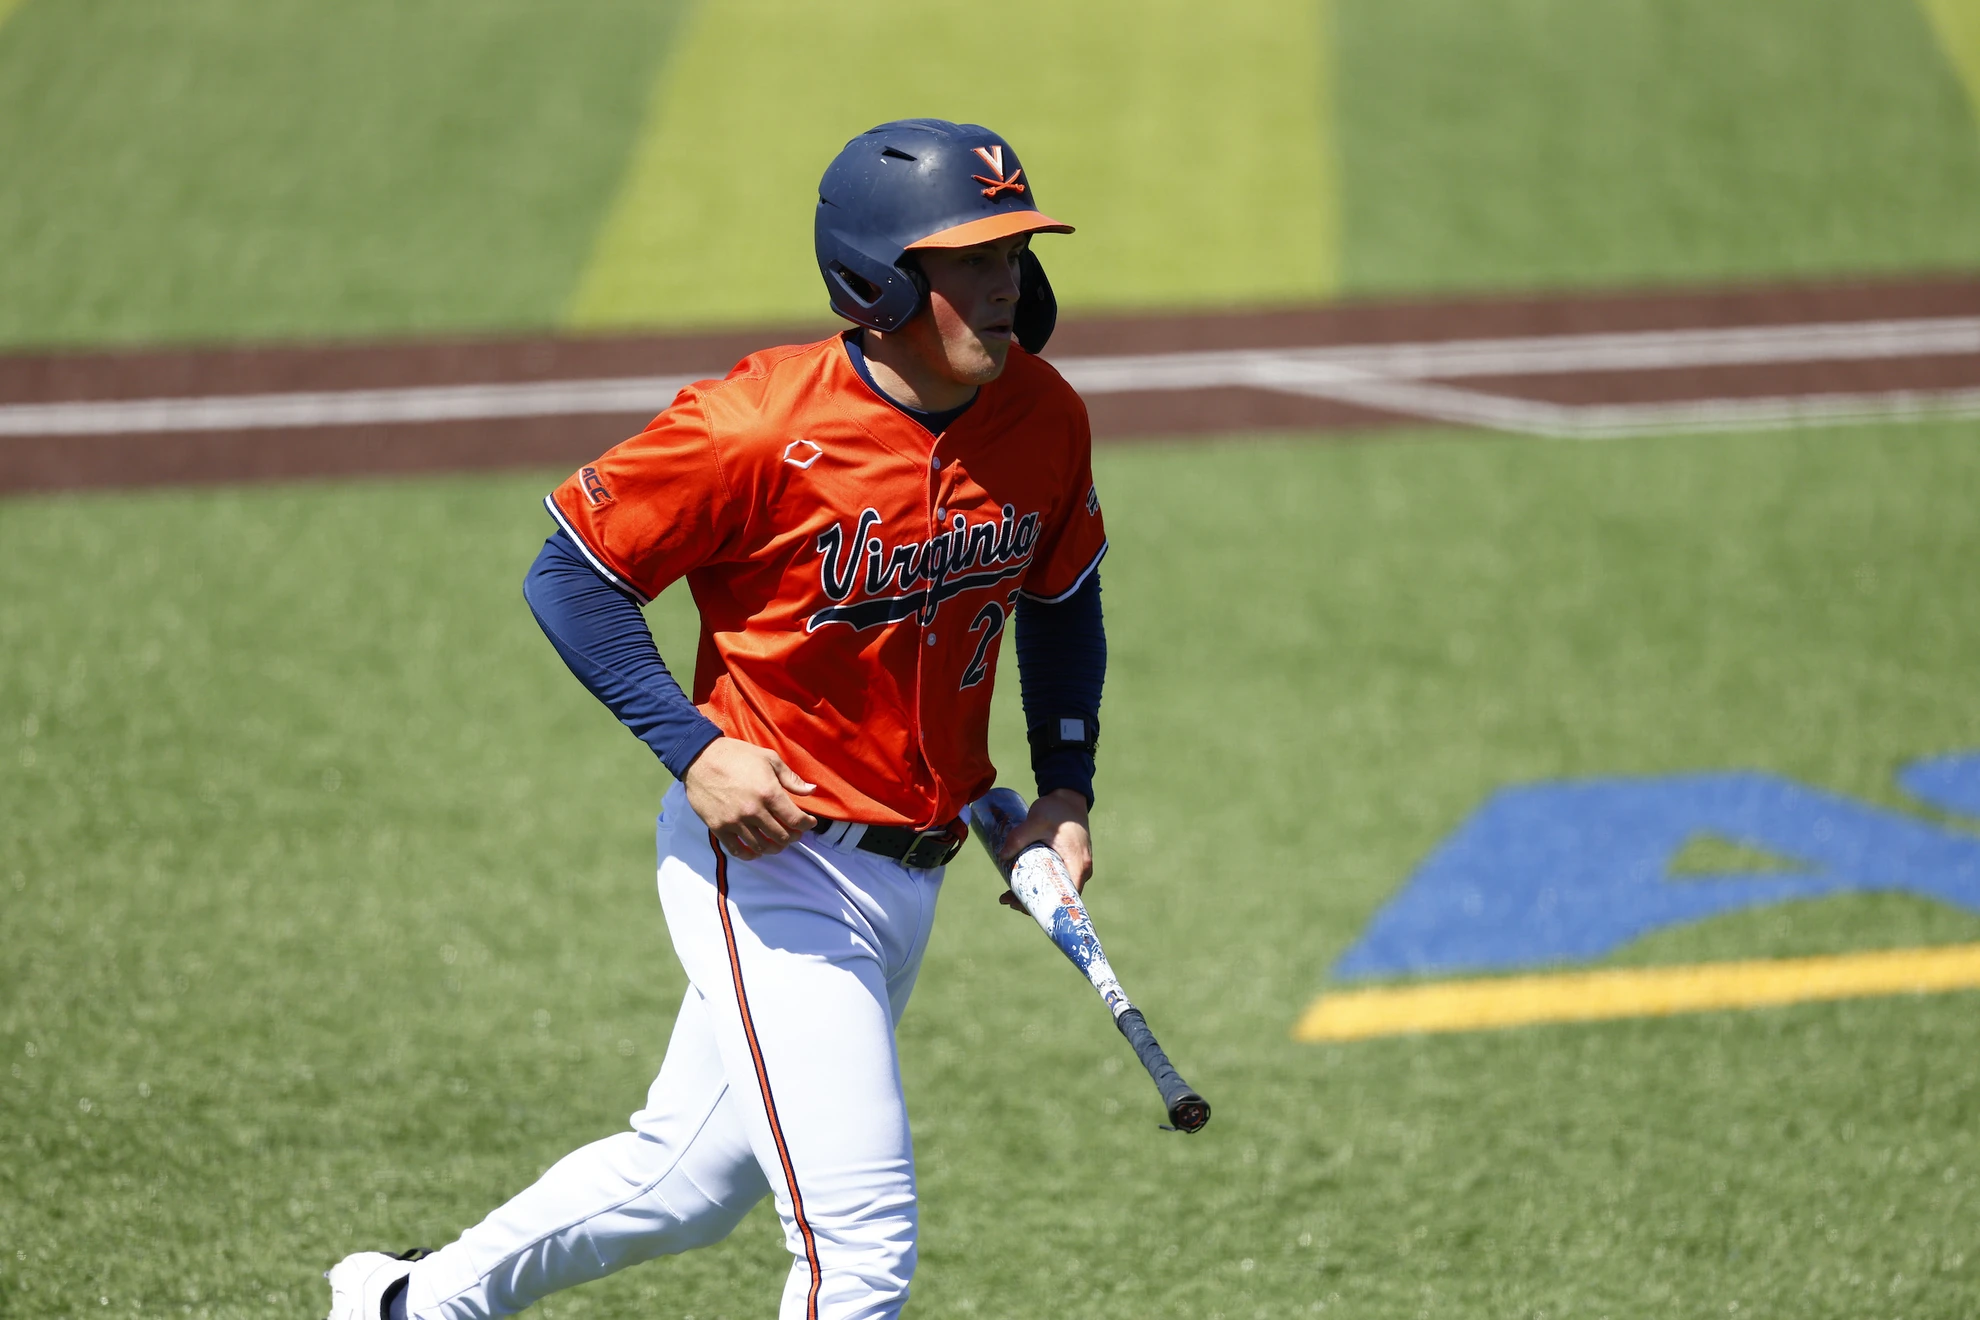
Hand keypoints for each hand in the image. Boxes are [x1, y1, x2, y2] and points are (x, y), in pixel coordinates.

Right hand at [682, 738, 816, 859]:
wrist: (700, 757)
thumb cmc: (737, 755)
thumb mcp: (769, 758)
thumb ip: (791, 778)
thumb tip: (811, 790)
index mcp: (769, 793)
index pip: (795, 819)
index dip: (806, 824)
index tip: (809, 823)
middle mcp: (753, 811)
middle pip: (781, 836)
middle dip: (793, 837)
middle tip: (794, 834)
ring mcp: (735, 821)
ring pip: (761, 846)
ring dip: (774, 847)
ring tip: (777, 842)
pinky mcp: (719, 827)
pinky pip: (737, 849)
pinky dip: (750, 854)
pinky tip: (756, 851)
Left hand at [998, 788, 1090, 910]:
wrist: (1069, 797)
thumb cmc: (1058, 809)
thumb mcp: (1037, 821)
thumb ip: (1019, 837)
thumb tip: (1001, 855)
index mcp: (1078, 865)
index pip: (1064, 898)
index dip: (1043, 906)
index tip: (1020, 905)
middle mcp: (1082, 870)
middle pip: (1059, 897)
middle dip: (1033, 902)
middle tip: (1007, 899)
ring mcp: (1077, 866)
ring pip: (1057, 889)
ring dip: (1036, 893)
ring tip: (1010, 893)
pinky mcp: (1071, 861)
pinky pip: (1057, 879)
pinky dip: (1041, 883)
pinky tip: (1023, 883)